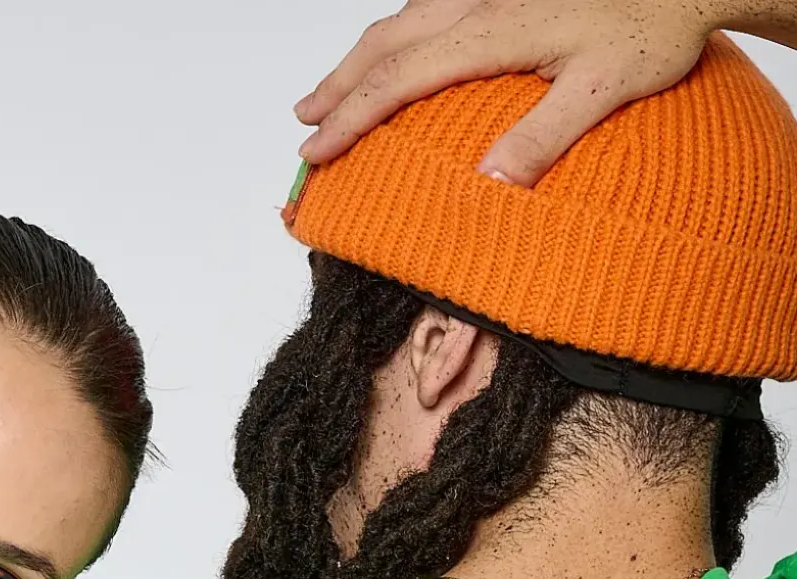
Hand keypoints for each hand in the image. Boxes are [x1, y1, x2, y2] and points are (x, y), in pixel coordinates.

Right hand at [295, 0, 734, 183]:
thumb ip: (543, 136)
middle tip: (302, 126)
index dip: (351, 118)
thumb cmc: (651, 28)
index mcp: (492, 31)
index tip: (316, 153)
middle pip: (384, 44)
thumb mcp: (602, 89)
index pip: (399, 80)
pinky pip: (427, 10)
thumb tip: (489, 184)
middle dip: (337, 85)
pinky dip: (394, 40)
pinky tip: (392, 57)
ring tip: (327, 94)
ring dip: (358, 59)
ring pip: (401, 21)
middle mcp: (478, 2)